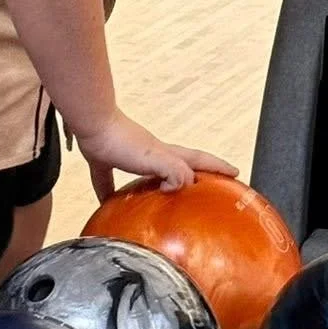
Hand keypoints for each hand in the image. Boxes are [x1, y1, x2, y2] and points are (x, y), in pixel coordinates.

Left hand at [75, 111, 237, 203]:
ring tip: (157, 200)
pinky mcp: (104, 158)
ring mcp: (127, 155)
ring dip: (152, 185)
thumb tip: (186, 185)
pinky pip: (108, 179)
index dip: (217, 166)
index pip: (197, 159)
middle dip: (193, 174)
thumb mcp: (156, 158)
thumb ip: (175, 171)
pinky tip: (107, 205)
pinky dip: (110, 192)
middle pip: (177, 165)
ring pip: (144, 173)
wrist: (92, 123)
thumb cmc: (122, 141)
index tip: (236, 173)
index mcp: (165, 153)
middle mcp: (150, 153)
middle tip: (203, 187)